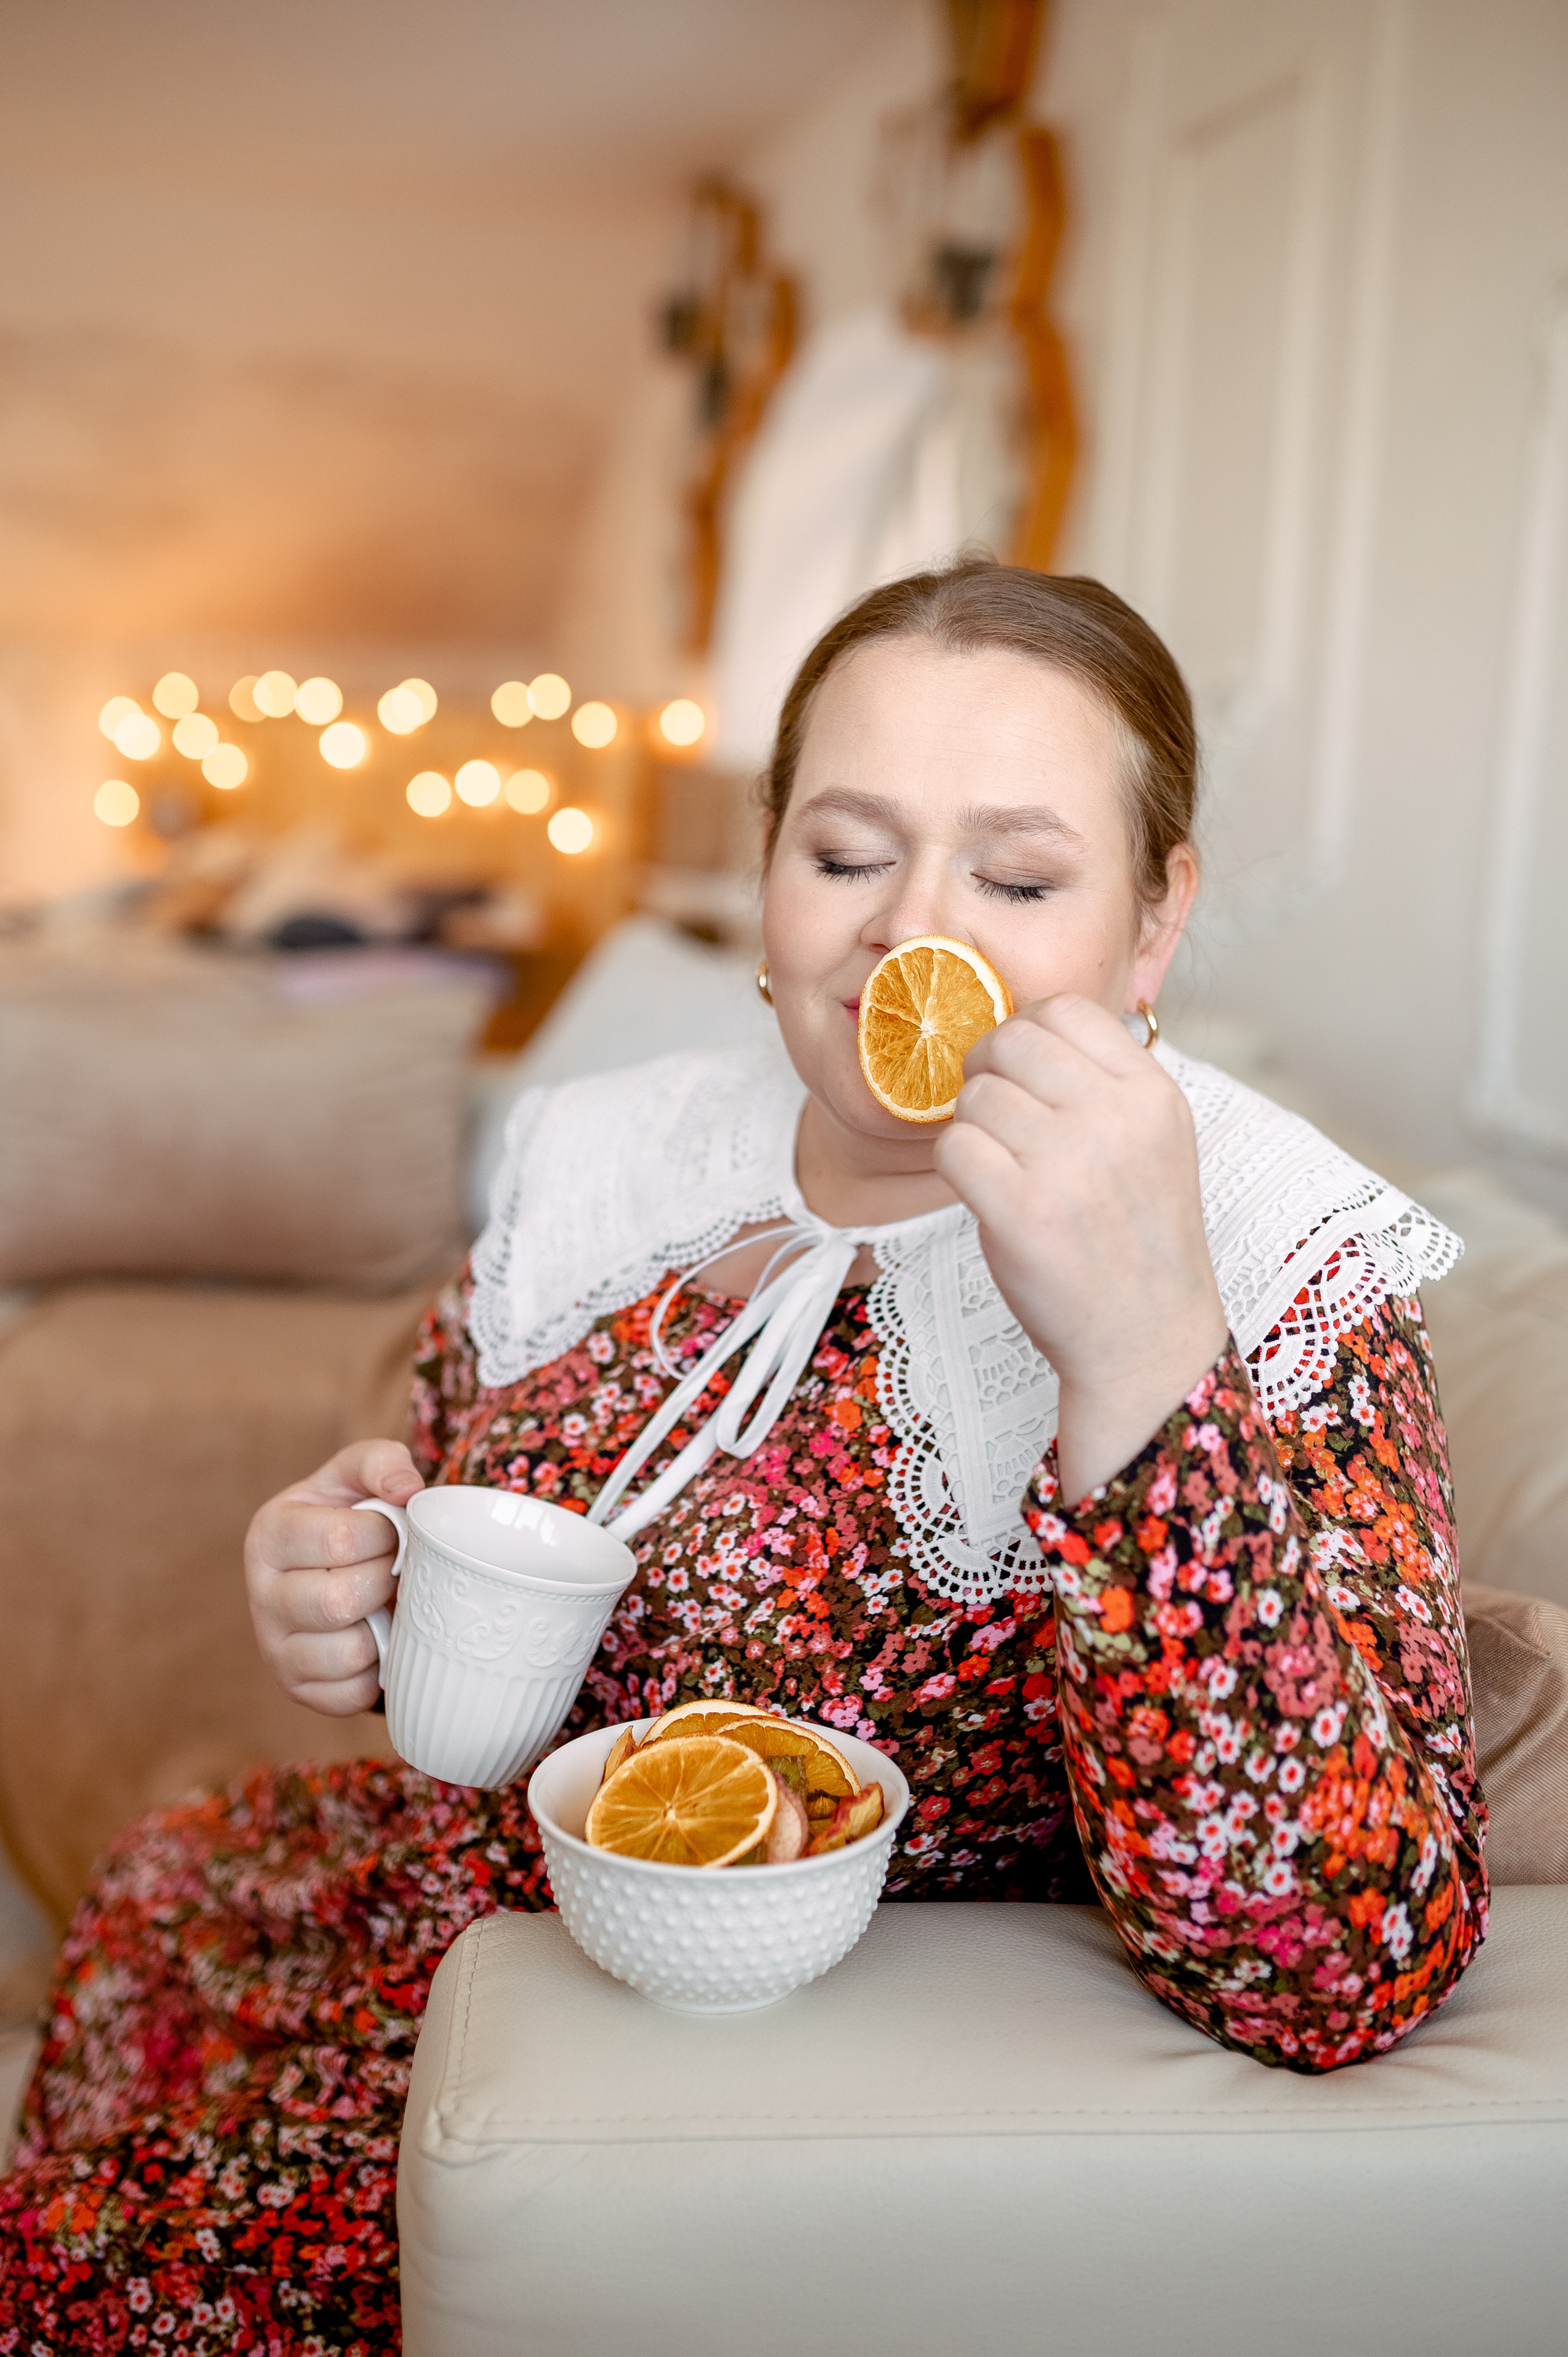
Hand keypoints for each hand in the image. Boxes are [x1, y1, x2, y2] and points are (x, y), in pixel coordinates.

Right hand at [244, 1439, 423, 1715]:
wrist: (336, 1572)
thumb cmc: (352, 1517)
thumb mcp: (358, 1476)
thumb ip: (382, 1461)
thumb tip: (407, 1490)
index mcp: (270, 1534)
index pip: (342, 1540)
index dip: (386, 1536)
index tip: (391, 1532)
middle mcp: (260, 1593)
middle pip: (340, 1600)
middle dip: (384, 1582)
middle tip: (391, 1571)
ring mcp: (274, 1647)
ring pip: (348, 1652)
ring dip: (384, 1629)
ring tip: (381, 1605)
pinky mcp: (297, 1688)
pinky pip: (353, 1693)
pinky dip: (378, 1670)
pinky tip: (375, 1640)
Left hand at [932, 995, 1227, 1503]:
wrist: (1145, 1341)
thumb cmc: (1135, 1242)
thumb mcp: (1155, 1143)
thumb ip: (1105, 1084)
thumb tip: (1026, 1029)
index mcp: (1151, 1094)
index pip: (1065, 1009)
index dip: (1024, 1033)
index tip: (1019, 1072)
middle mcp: (1115, 1118)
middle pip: (1008, 1042)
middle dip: (985, 1074)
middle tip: (993, 1119)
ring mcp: (1068, 1162)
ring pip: (975, 1096)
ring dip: (971, 1129)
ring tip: (1001, 1169)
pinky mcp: (1022, 1210)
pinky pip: (954, 1147)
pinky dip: (955, 1167)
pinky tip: (985, 1194)